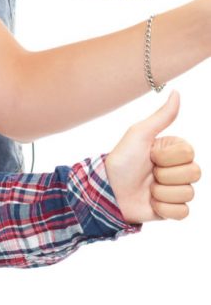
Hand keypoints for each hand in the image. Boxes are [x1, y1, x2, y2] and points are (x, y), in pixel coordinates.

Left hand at [104, 90, 200, 223]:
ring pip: (188, 194)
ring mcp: (177, 189)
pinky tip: (151, 202)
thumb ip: (162, 116)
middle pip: (194, 174)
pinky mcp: (173, 210)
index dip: (167, 157)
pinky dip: (164, 209)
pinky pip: (183, 213)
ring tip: (147, 188)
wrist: (109, 189)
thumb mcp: (140, 134)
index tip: (150, 155)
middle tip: (149, 173)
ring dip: (162, 192)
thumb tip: (176, 92)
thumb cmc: (123, 159)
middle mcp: (178, 168)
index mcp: (173, 150)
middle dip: (165, 175)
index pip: (190, 153)